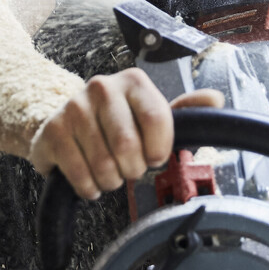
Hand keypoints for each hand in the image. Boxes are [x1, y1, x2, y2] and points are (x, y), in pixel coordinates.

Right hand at [28, 68, 224, 199]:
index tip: (155, 157)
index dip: (159, 149)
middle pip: (128, 146)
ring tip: (109, 173)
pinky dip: (89, 188)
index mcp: (133, 81)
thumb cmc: (116, 123)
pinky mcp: (51, 131)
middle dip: (133, 169)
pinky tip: (90, 180)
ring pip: (104, 164)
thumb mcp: (152, 115)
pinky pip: (80, 175)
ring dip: (111, 181)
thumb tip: (216, 100)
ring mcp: (73, 107)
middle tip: (128, 168)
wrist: (64, 125)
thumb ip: (184, 111)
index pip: (158, 120)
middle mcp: (101, 86)